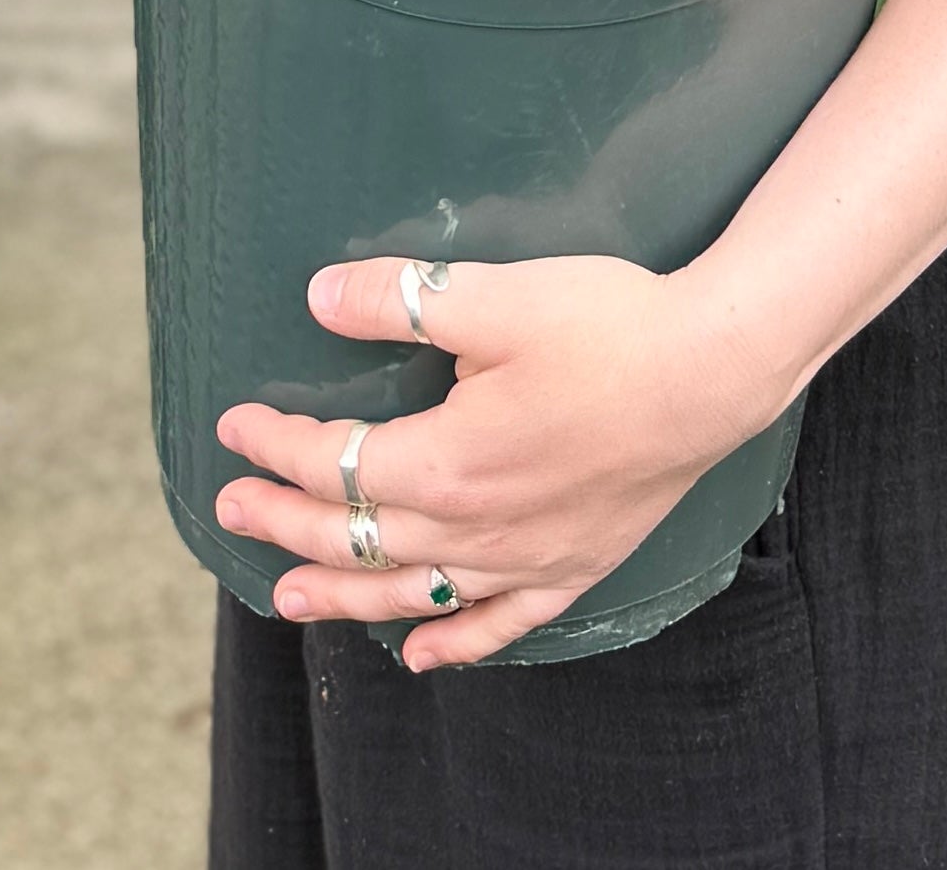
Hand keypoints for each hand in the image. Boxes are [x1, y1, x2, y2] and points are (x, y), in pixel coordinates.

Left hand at [212, 250, 778, 670]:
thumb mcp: (496, 294)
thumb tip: (320, 296)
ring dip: (341, 597)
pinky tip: (419, 652)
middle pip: (356, 539)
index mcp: (446, 461)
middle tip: (233, 510)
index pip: (336, 464)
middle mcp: (474, 528)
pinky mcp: (572, 567)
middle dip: (285, 523)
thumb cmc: (609, 327)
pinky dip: (451, 641)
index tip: (235, 426)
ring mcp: (524, 558)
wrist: (713, 372)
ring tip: (287, 601)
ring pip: (410, 593)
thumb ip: (401, 299)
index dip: (277, 446)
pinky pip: (498, 623)